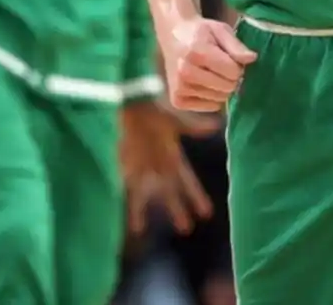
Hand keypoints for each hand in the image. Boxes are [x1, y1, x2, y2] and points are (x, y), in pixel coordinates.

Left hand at [119, 101, 217, 234]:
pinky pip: (124, 187)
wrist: (130, 103)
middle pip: (168, 192)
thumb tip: (217, 125)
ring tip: (140, 230)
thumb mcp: (175, 120)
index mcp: (172, 155)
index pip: (187, 181)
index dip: (196, 196)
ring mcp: (140, 168)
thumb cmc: (154, 111)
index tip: (207, 213)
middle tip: (186, 229)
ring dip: (142, 211)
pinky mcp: (124, 166)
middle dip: (176, 209)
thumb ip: (194, 127)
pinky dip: (121, 198)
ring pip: (143, 194)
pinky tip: (115, 210)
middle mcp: (157, 165)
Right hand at [160, 17, 256, 111]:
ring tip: (210, 72)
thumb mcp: (220, 30)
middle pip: (227, 87)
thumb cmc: (200, 32)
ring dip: (221, 87)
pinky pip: (211, 106)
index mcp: (196, 52)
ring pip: (220, 98)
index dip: (237, 65)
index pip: (233, 72)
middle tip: (221, 65)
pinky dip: (212, 97)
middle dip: (230, 77)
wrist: (173, 35)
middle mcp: (185, 72)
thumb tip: (252, 59)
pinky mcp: (178, 101)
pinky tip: (203, 82)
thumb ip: (236, 45)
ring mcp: (179, 88)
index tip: (230, 57)